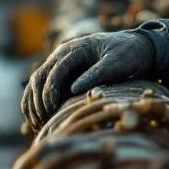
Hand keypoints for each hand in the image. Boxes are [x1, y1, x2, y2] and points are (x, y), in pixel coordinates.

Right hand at [21, 30, 156, 130]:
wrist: (135, 46)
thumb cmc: (127, 54)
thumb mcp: (115, 64)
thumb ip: (95, 74)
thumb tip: (73, 89)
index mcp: (76, 48)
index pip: (56, 70)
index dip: (50, 91)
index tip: (50, 109)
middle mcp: (64, 53)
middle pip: (40, 76)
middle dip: (38, 99)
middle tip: (41, 120)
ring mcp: (61, 62)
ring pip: (37, 81)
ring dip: (33, 102)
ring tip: (36, 122)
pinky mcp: (63, 72)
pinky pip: (42, 86)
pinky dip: (35, 100)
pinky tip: (36, 117)